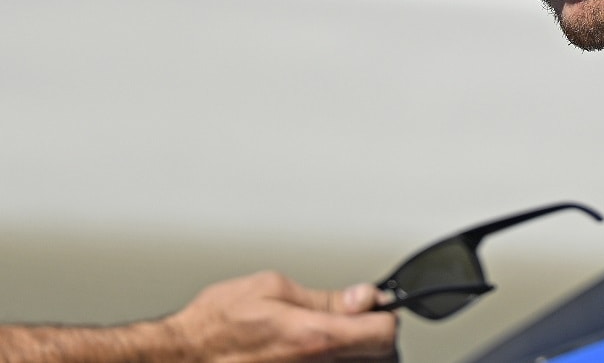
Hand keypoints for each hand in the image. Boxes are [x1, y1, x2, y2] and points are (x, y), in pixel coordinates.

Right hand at [161, 271, 397, 362]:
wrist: (178, 359)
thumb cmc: (213, 326)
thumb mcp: (272, 289)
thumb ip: (325, 298)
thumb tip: (363, 298)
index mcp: (315, 338)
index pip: (385, 333)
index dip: (384, 315)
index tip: (373, 306)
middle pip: (381, 358)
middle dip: (374, 337)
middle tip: (355, 321)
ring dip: (356, 353)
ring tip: (330, 338)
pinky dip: (331, 361)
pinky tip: (310, 353)